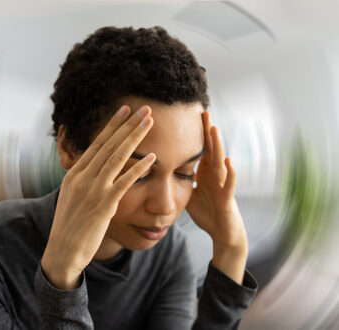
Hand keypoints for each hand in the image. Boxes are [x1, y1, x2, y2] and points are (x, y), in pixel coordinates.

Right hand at [41, 105, 155, 289]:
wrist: (61, 252)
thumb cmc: (69, 225)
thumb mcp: (72, 196)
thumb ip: (85, 180)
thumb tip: (98, 168)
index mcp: (74, 173)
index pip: (97, 143)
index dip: (113, 125)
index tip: (125, 110)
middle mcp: (82, 177)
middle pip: (109, 145)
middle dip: (128, 124)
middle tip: (144, 108)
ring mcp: (92, 190)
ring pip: (117, 157)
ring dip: (135, 138)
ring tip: (149, 122)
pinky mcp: (103, 206)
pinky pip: (124, 183)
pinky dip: (139, 169)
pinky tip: (153, 158)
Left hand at [185, 110, 247, 252]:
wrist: (222, 232)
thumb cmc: (207, 211)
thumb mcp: (189, 193)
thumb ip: (181, 180)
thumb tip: (163, 171)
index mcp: (205, 172)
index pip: (200, 149)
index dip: (196, 133)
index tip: (190, 115)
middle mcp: (215, 175)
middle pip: (210, 149)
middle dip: (207, 131)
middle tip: (203, 111)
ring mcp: (222, 184)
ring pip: (220, 161)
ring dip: (218, 145)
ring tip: (214, 128)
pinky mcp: (227, 198)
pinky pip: (229, 183)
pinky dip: (230, 172)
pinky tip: (228, 160)